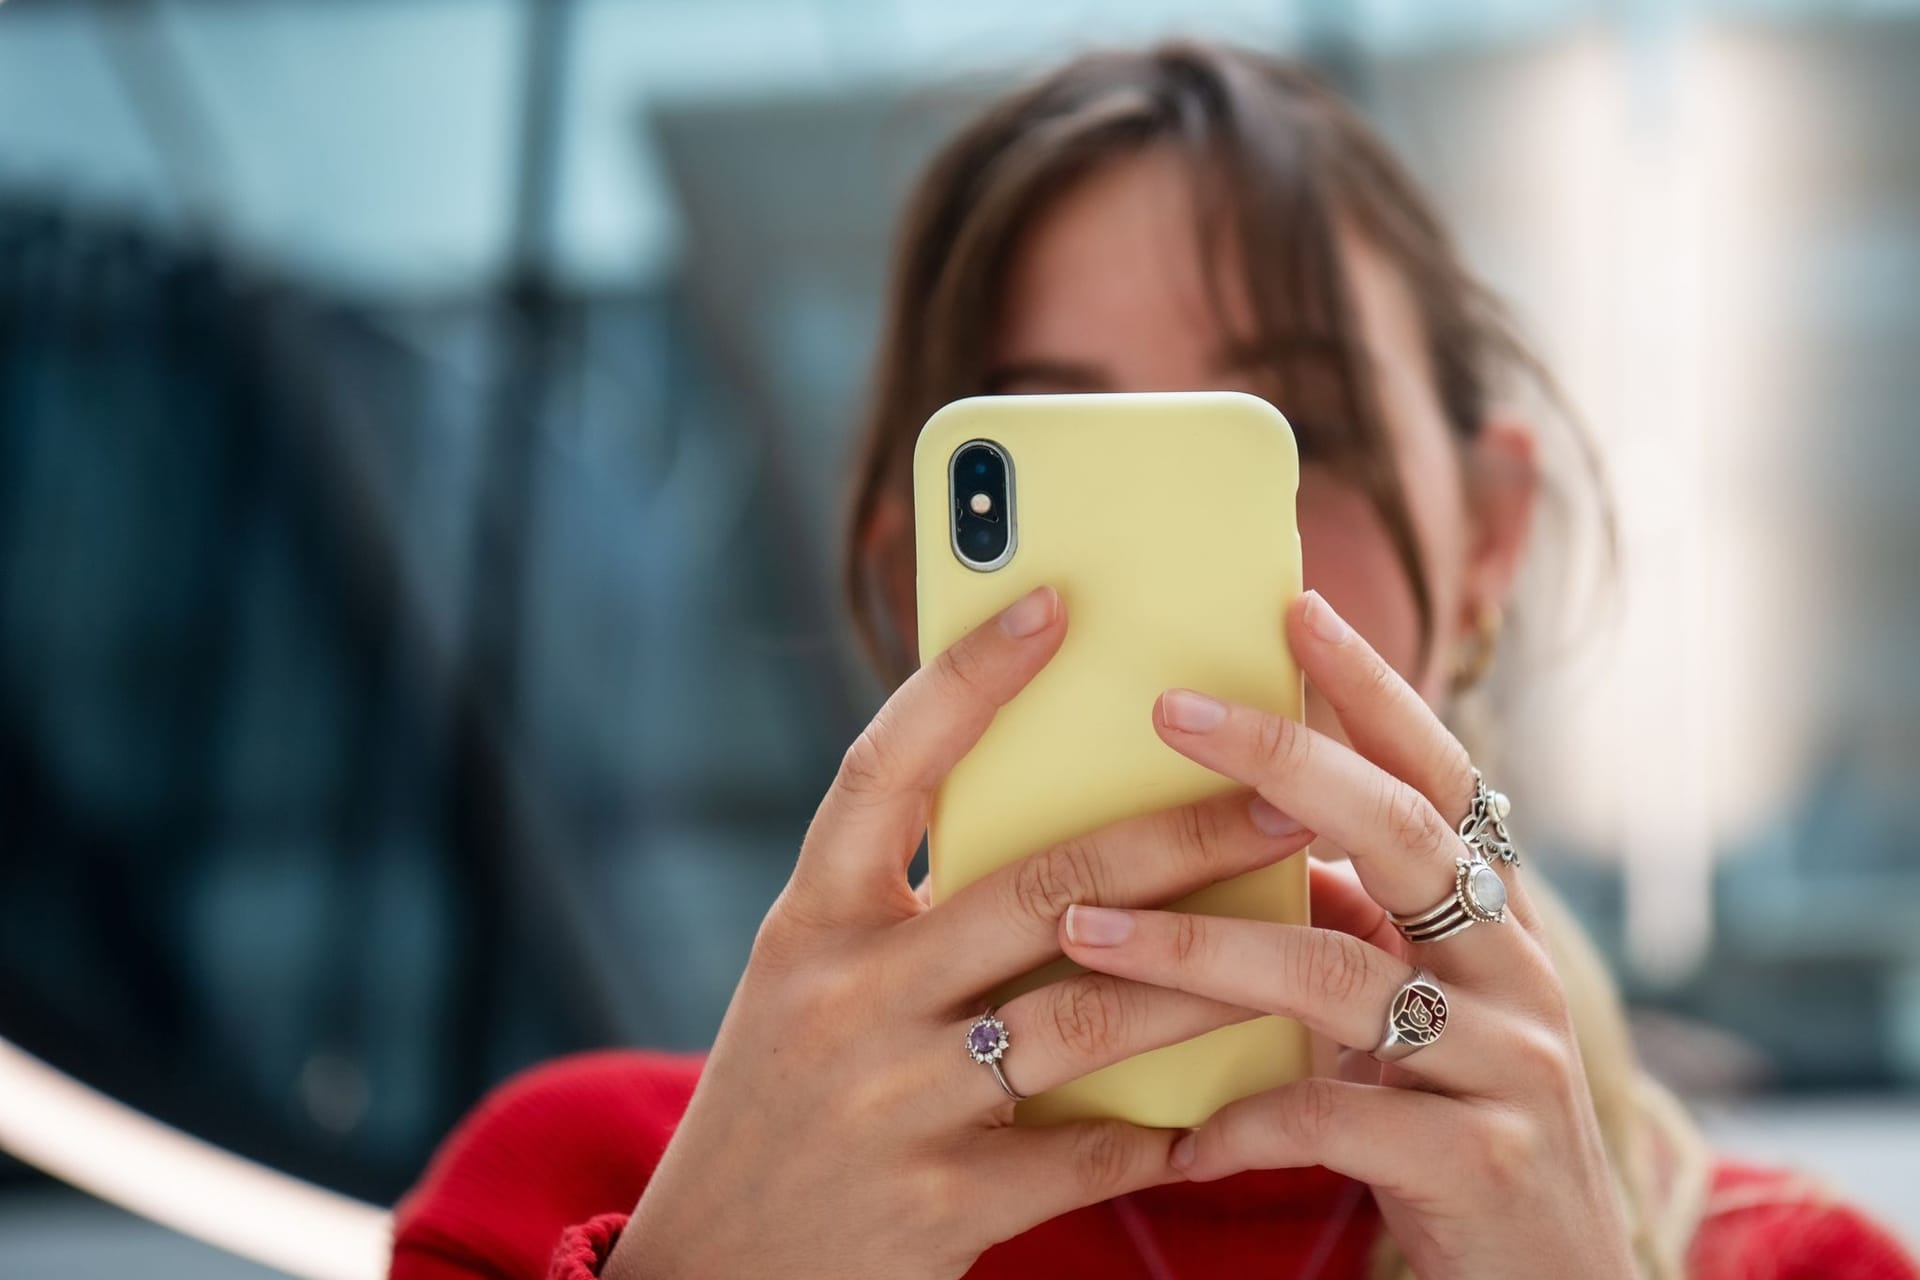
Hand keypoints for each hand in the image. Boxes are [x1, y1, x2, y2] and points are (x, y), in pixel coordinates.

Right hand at [608, 584, 1315, 1279]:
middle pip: (1038, 885)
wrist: (711, 1276)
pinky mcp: (939, 1204)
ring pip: (1087, 1014)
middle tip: (1286, 794)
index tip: (1055, 601)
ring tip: (1302, 940)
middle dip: (1180, 835)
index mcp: (808, 920)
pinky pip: (1091, 1151)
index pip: (885, 768)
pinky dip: (1172, 1126)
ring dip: (1209, 976)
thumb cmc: (782, 1101)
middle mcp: (844, 995)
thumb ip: (908, 911)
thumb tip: (1070, 833)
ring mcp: (891, 1100)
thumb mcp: (813, 985)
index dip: (966, 680)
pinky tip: (1237, 1104)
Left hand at [1057, 589, 1633, 1279]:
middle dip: (1286, 760)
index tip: (1295, 607)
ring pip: (1340, 976)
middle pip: (1405, 833)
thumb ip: (1348, 930)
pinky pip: (1335, 1120)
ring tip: (1082, 933)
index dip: (1373, 690)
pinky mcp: (1477, 1161)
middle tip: (1174, 707)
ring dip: (1199, 950)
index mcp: (1491, 922)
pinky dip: (1243, 1120)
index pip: (1438, 776)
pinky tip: (1178, 1137)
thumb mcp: (1411, 1018)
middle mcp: (1514, 972)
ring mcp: (1506, 1064)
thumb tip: (1237, 840)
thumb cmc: (1453, 1135)